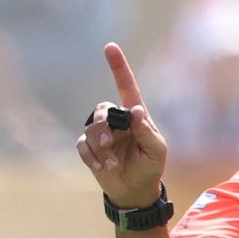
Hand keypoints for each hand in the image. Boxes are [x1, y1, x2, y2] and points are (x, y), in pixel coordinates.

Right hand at [78, 43, 167, 207]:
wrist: (134, 191)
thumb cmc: (150, 166)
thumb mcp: (156, 150)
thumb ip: (146, 130)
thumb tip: (135, 110)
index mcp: (136, 116)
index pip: (126, 86)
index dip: (118, 66)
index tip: (110, 47)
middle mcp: (117, 121)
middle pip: (102, 109)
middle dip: (104, 127)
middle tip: (110, 145)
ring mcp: (101, 134)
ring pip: (90, 128)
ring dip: (100, 147)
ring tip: (113, 164)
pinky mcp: (89, 148)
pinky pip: (82, 145)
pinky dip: (91, 157)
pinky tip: (103, 168)